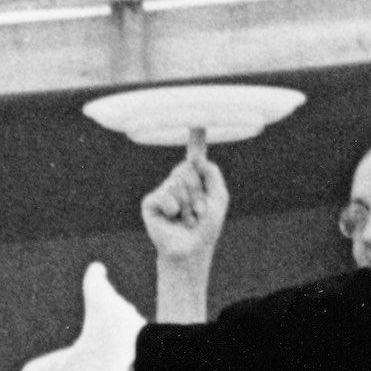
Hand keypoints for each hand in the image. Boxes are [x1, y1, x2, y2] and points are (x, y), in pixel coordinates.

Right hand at [141, 140, 228, 262]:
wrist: (190, 250)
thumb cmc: (206, 227)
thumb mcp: (219, 197)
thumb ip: (213, 174)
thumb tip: (196, 159)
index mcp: (196, 179)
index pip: (195, 154)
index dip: (196, 137)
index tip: (197, 120)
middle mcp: (178, 181)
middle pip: (188, 169)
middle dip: (198, 192)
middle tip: (198, 212)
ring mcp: (163, 191)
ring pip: (177, 183)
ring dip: (189, 204)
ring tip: (188, 219)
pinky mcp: (151, 202)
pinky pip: (164, 195)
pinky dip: (174, 209)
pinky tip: (172, 219)